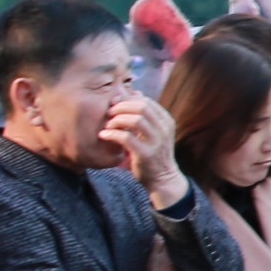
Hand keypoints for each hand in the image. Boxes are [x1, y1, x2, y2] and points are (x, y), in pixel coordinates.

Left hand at [103, 91, 186, 207]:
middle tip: (109, 113)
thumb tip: (133, 91)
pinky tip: (104, 135)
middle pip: (142, 106)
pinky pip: (126, 138)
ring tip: (108, 125)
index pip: (146, 101)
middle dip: (122, 107)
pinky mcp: (146, 155)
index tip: (115, 104)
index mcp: (166, 121)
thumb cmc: (154, 152)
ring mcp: (157, 142)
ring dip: (117, 119)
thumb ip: (145, 114)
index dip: (127, 99)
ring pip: (135, 119)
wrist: (162, 178)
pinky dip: (112, 134)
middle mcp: (164, 130)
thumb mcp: (154, 131)